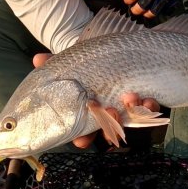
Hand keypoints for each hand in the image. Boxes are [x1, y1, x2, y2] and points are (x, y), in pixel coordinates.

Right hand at [32, 53, 159, 148]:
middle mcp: (110, 111)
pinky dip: (148, 105)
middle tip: (109, 115)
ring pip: (130, 119)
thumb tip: (38, 59)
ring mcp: (130, 106)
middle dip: (108, 127)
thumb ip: (56, 62)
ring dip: (129, 111)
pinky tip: (145, 98)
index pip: (85, 130)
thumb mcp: (75, 60)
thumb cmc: (97, 60)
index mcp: (90, 107)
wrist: (132, 48)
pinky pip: (150, 109)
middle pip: (108, 129)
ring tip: (128, 97)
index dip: (83, 138)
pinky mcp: (148, 99)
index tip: (81, 141)